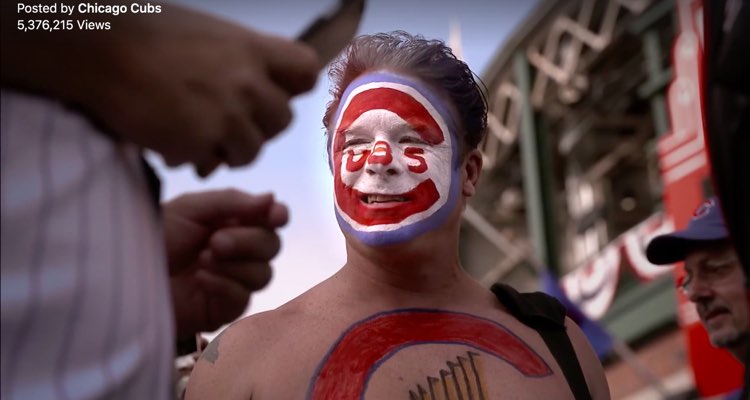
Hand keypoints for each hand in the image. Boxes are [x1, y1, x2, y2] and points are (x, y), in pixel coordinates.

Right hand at [106, 4, 320, 173]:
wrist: (98, 48)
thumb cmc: (147, 33)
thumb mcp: (211, 34)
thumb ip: (243, 60)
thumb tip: (261, 82)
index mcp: (253, 49)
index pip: (305, 73)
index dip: (290, 87)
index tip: (274, 91)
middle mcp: (248, 84)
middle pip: (281, 120)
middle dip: (257, 124)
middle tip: (227, 120)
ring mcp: (226, 116)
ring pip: (251, 150)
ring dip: (228, 148)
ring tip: (198, 132)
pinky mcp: (200, 143)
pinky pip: (214, 165)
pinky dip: (196, 159)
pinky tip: (174, 141)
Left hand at [162, 189, 287, 335]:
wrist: (125, 273)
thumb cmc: (156, 235)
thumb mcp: (191, 208)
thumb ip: (233, 202)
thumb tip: (272, 198)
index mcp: (233, 223)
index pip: (270, 220)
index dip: (277, 216)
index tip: (275, 216)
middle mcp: (238, 252)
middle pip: (271, 246)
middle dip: (248, 242)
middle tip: (215, 241)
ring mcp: (233, 281)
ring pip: (263, 274)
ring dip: (235, 265)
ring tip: (202, 260)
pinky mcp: (224, 308)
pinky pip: (243, 297)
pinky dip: (224, 285)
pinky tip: (200, 279)